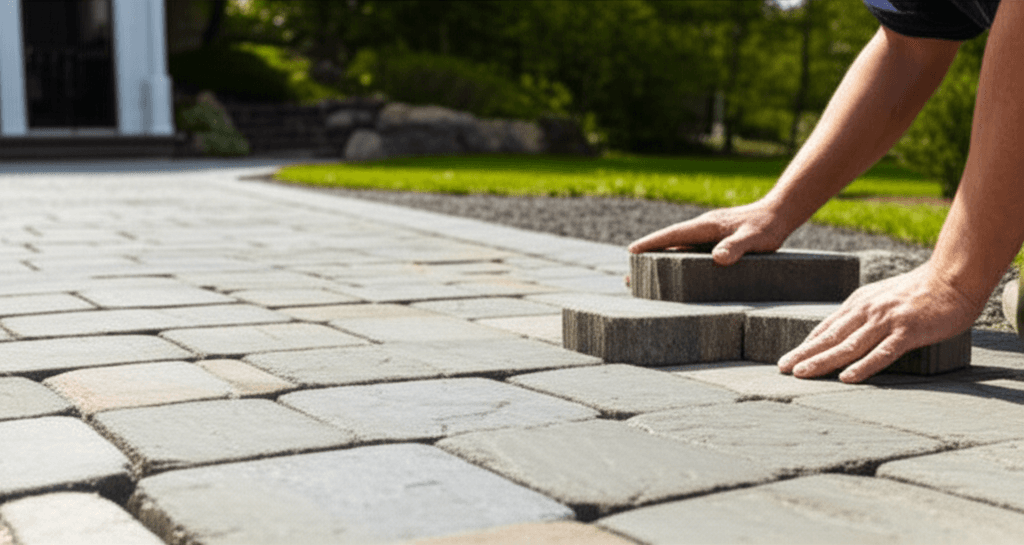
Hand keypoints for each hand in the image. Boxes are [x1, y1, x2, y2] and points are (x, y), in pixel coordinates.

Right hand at [627, 201, 792, 264]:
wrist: (779, 214)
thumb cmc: (767, 227)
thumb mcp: (755, 238)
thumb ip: (737, 247)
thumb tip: (718, 258)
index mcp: (706, 226)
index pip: (673, 235)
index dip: (652, 243)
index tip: (632, 252)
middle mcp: (702, 228)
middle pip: (669, 243)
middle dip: (648, 258)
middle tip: (629, 278)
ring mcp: (706, 235)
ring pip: (677, 248)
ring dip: (659, 262)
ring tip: (643, 281)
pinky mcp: (713, 241)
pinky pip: (689, 252)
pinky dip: (675, 262)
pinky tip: (672, 275)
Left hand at [777, 263, 980, 382]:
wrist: (953, 277)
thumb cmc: (921, 290)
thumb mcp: (884, 297)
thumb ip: (866, 313)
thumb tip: (846, 331)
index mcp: (860, 303)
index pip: (827, 327)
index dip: (806, 344)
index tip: (788, 359)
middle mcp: (867, 311)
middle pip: (830, 337)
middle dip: (803, 354)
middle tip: (781, 368)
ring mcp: (886, 321)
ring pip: (848, 345)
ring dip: (822, 361)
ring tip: (801, 374)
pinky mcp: (908, 331)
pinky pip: (882, 352)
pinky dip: (863, 366)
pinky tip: (847, 378)